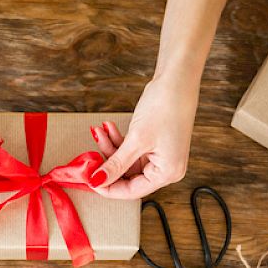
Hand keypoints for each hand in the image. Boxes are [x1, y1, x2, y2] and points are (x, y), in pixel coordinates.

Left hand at [89, 72, 199, 198]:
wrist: (177, 77)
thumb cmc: (166, 106)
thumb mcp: (136, 140)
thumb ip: (116, 164)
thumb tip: (97, 181)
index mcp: (167, 173)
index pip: (132, 191)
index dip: (109, 187)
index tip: (90, 181)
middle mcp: (166, 168)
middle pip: (128, 176)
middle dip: (108, 163)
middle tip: (90, 157)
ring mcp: (160, 156)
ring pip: (126, 162)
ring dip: (110, 148)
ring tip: (99, 132)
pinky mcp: (154, 144)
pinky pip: (130, 150)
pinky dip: (118, 140)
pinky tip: (107, 128)